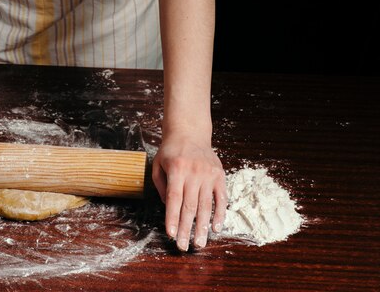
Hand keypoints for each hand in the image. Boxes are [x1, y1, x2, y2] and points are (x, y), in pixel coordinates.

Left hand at [152, 134, 225, 250]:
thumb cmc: (170, 151)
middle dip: (186, 229)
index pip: (174, 198)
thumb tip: (169, 209)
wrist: (190, 132)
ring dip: (203, 227)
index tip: (171, 234)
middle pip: (190, 206)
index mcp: (176, 169)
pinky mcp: (220, 176)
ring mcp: (208, 174)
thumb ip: (161, 187)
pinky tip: (216, 228)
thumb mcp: (158, 165)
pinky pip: (221, 198)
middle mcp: (194, 172)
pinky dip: (220, 214)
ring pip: (206, 205)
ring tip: (199, 243)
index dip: (172, 218)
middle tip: (184, 247)